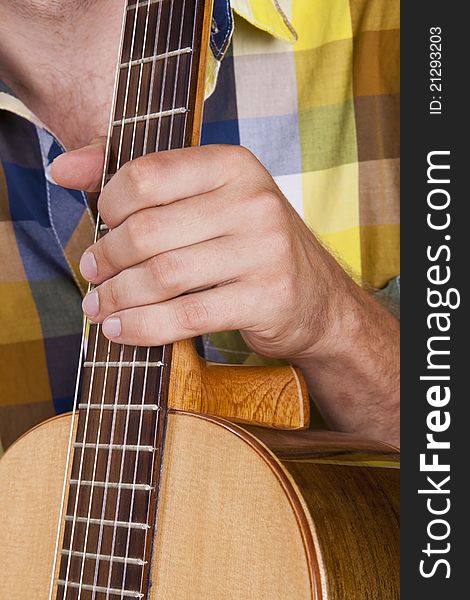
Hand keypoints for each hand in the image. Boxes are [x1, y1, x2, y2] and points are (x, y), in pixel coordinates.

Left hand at [52, 142, 399, 445]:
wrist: (316, 298)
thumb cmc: (248, 245)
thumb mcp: (208, 200)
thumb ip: (139, 180)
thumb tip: (61, 167)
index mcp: (234, 165)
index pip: (147, 174)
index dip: (108, 204)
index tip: (100, 228)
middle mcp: (254, 201)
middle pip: (148, 230)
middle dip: (105, 258)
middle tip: (92, 274)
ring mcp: (265, 250)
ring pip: (163, 276)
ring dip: (118, 296)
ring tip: (99, 305)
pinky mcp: (267, 298)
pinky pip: (187, 315)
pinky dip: (144, 327)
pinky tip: (122, 330)